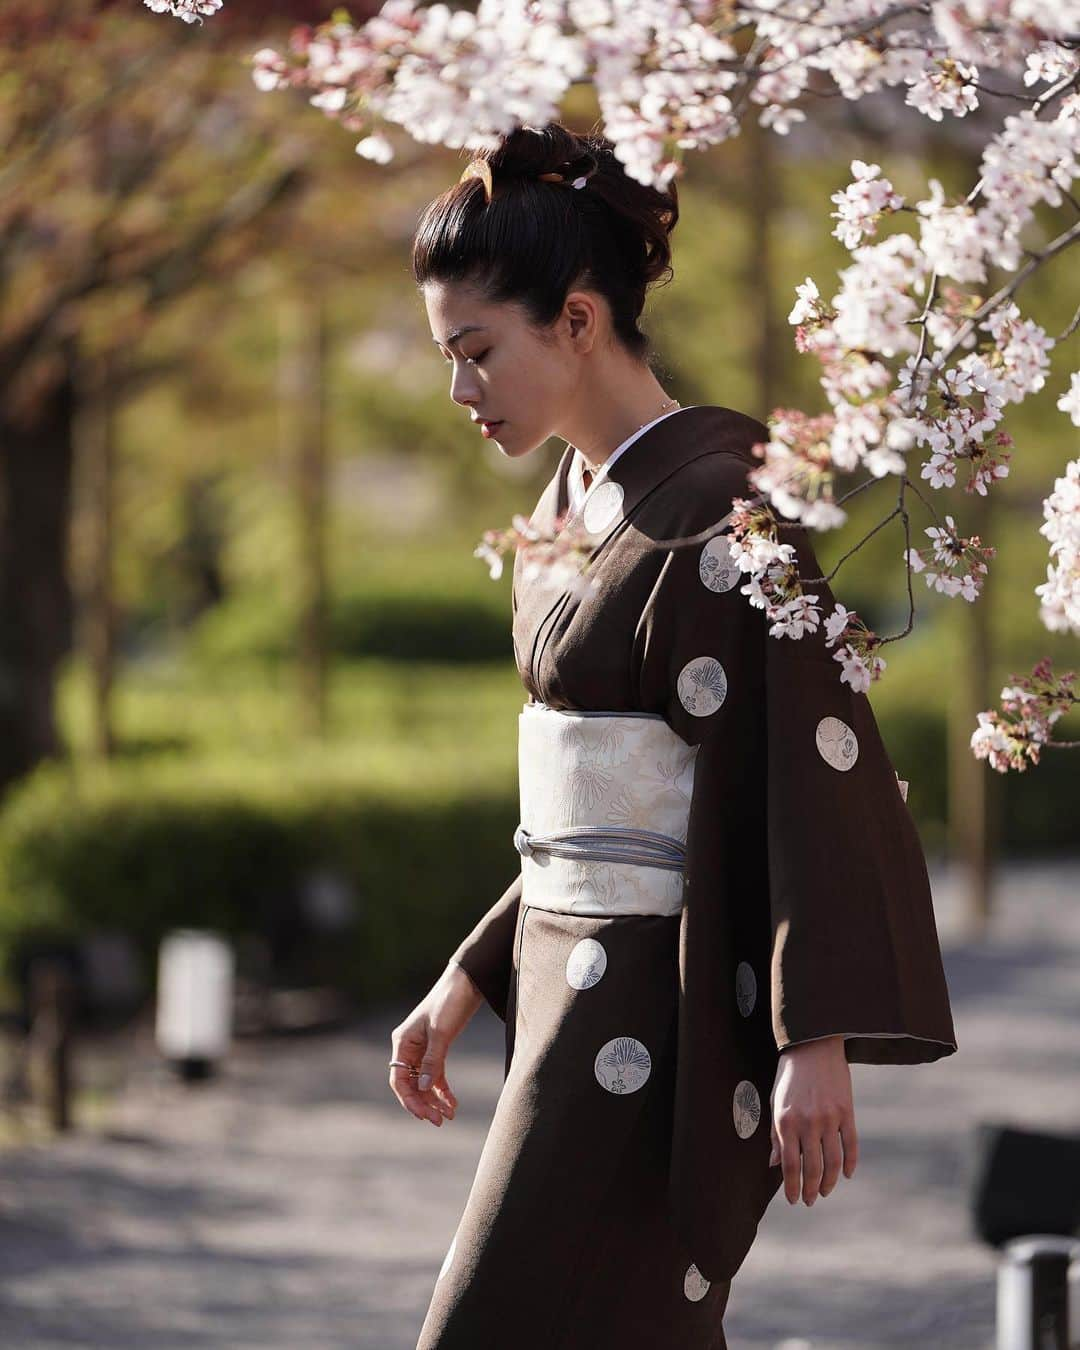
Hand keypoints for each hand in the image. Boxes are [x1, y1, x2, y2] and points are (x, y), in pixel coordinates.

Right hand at [388, 962, 484, 1126]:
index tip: (424, 1116)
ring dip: (434, 1100)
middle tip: (439, 1121)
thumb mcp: (441, 1033)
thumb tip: (423, 1089)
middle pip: (411, 1085)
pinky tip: (452, 1104)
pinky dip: (443, 1091)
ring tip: (448, 1116)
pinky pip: (436, 1076)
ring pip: (423, 1083)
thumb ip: (432, 1061)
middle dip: (424, 1104)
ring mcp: (423, 1050)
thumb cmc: (449, 1002)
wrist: (467, 983)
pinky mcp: (438, 1049)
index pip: (399, 1079)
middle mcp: (409, 1048)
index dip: (409, 1100)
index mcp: (402, 1042)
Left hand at [769, 1035, 857, 1205]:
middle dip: (811, 1190)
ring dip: (830, 1182)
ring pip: (833, 1162)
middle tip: (810, 1200)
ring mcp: (830, 1118)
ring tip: (825, 1192)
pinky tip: (846, 1175)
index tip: (793, 1199)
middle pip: (813, 1168)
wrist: (812, 1046)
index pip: (790, 1165)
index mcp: (785, 1121)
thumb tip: (774, 1165)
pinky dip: (850, 1164)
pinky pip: (851, 1145)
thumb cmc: (789, 1076)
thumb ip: (775, 1135)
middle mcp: (808, 1122)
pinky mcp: (847, 1112)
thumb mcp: (775, 1102)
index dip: (792, 1187)